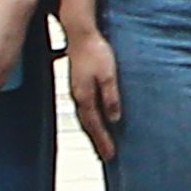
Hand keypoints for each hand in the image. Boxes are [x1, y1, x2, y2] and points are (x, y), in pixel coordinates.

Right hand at [66, 23, 122, 160]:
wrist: (81, 35)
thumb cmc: (96, 53)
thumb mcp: (108, 75)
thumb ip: (110, 97)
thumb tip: (114, 119)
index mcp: (85, 97)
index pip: (95, 125)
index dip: (103, 141)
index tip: (110, 156)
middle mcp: (78, 97)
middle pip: (87, 125)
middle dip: (97, 141)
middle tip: (105, 155)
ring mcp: (77, 91)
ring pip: (85, 117)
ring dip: (93, 131)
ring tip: (101, 142)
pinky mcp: (79, 84)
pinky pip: (86, 107)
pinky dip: (91, 118)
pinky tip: (97, 118)